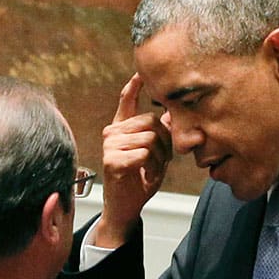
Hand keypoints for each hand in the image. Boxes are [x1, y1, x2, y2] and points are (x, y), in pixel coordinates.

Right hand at [95, 74, 171, 247]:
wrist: (126, 206)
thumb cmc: (140, 179)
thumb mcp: (155, 153)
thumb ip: (158, 133)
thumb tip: (169, 113)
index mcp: (122, 128)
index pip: (127, 101)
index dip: (134, 86)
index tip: (140, 73)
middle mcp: (112, 132)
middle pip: (150, 121)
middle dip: (164, 142)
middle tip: (160, 160)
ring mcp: (109, 145)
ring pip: (149, 138)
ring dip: (159, 156)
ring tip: (152, 168)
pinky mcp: (111, 160)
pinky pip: (143, 153)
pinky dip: (151, 167)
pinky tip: (144, 175)